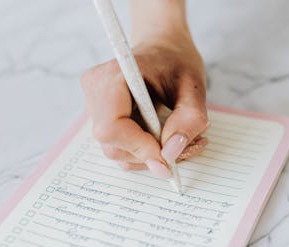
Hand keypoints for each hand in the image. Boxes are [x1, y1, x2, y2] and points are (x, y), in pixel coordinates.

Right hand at [81, 17, 207, 177]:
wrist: (163, 48)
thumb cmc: (176, 61)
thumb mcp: (194, 87)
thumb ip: (188, 120)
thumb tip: (170, 154)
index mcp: (113, 76)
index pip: (112, 127)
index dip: (139, 148)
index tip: (168, 155)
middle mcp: (96, 92)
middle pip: (113, 145)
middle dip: (151, 154)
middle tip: (187, 146)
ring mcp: (95, 107)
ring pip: (118, 151)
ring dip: (152, 155)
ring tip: (184, 140)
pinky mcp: (103, 119)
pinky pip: (121, 147)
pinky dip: (147, 151)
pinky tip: (168, 138)